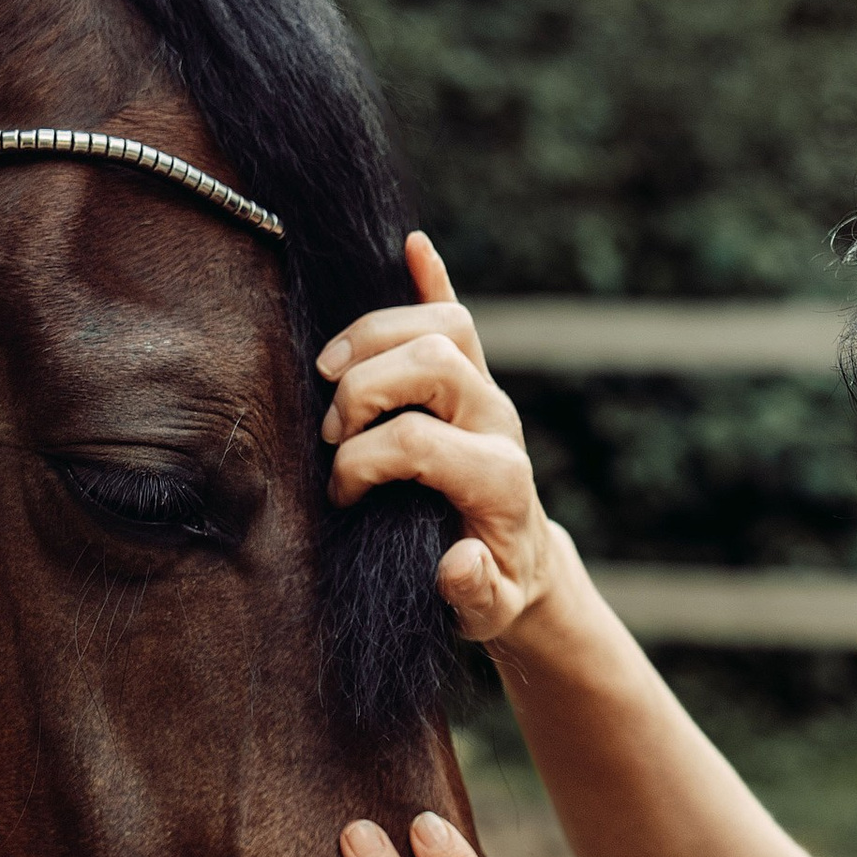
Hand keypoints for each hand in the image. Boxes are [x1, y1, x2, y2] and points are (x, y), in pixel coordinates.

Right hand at [318, 232, 562, 642]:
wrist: (525, 565)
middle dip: (367, 387)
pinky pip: (457, 311)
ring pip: (444, 323)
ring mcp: (487, 392)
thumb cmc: (496, 589)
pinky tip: (413, 245)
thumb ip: (473, 590)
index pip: (418, 439)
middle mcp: (497, 420)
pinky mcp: (475, 377)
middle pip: (435, 360)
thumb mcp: (486, 611)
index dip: (363, 463)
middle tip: (333, 431)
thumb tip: (460, 560)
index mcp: (499, 477)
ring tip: (331, 372)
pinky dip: (433, 276)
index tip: (340, 494)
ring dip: (376, 335)